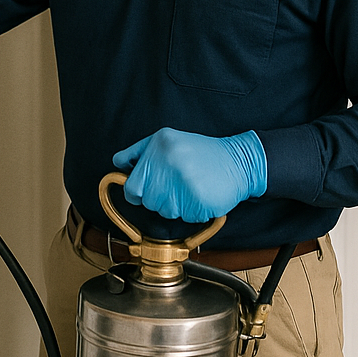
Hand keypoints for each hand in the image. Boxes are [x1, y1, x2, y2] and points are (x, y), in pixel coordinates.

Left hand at [112, 127, 266, 222]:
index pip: (132, 185)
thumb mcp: (168, 139)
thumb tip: (118, 163)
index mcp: (160, 145)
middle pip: (147, 200)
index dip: (137, 192)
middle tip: (174, 187)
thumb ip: (139, 151)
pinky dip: (190, 211)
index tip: (147, 189)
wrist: (239, 161)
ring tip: (188, 189)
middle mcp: (170, 162)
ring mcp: (185, 182)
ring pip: (164, 211)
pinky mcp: (198, 200)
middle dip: (157, 198)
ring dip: (174, 206)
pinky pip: (183, 217)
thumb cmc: (202, 152)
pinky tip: (198, 195)